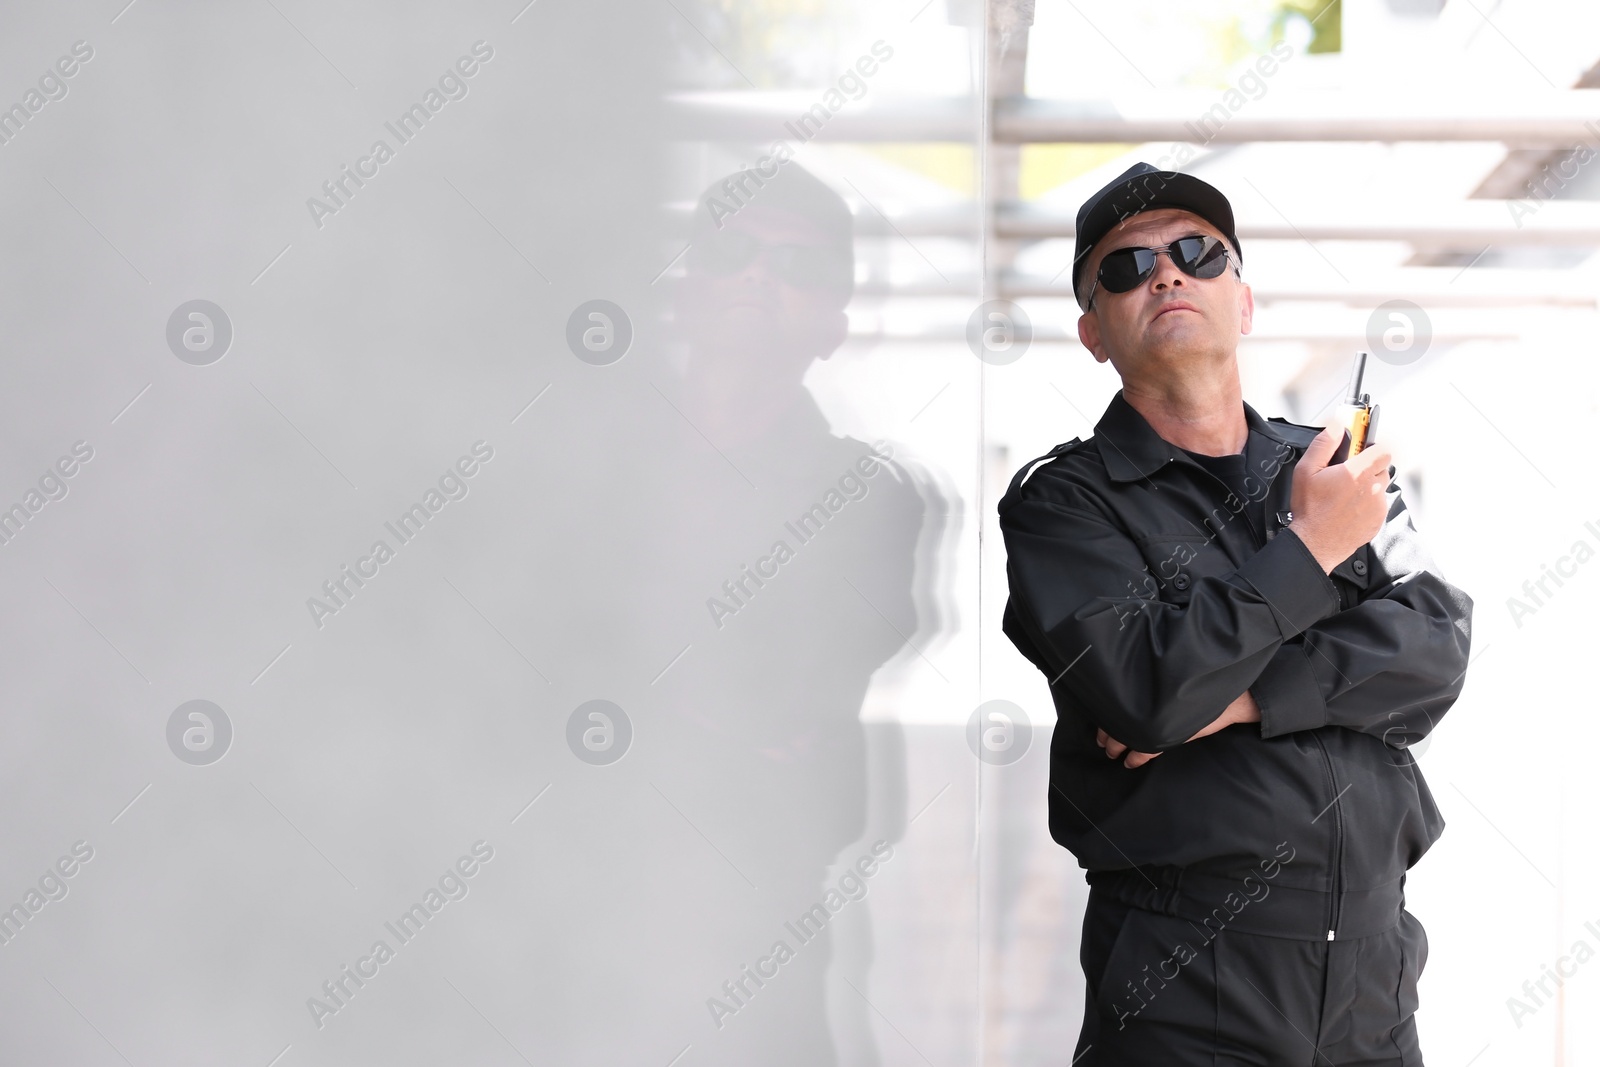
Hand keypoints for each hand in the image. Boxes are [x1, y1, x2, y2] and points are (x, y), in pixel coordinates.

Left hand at [1096, 691, 1261, 767]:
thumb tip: (1130, 696)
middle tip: (1101, 742)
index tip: (1100, 725)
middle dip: (1108, 733)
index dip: (1106, 715)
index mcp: (1149, 692)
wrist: (1229, 697)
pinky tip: (1131, 763)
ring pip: (1130, 734)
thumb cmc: (1198, 688)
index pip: (1119, 704)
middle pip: (1120, 719)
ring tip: (1111, 751)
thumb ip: (1153, 691)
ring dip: (1118, 743)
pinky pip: (1148, 749)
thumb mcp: (1172, 687)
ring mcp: (1161, 720)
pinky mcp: (1173, 734)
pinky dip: (1137, 757)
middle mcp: (1152, 705)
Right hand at [1286, 426, 1392, 573]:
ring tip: (1345, 494)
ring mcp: (1378, 505)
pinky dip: (1367, 504)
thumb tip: (1336, 427)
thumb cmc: (1310, 510)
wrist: (1315, 544)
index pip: (1383, 449)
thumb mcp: (1306, 471)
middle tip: (1347, 474)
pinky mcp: (1378, 520)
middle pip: (1382, 467)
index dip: (1372, 447)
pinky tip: (1348, 508)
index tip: (1361, 450)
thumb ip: (1323, 444)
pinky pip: (1378, 505)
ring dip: (1368, 485)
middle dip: (1367, 466)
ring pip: (1380, 486)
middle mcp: (1373, 488)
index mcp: (1358, 472)